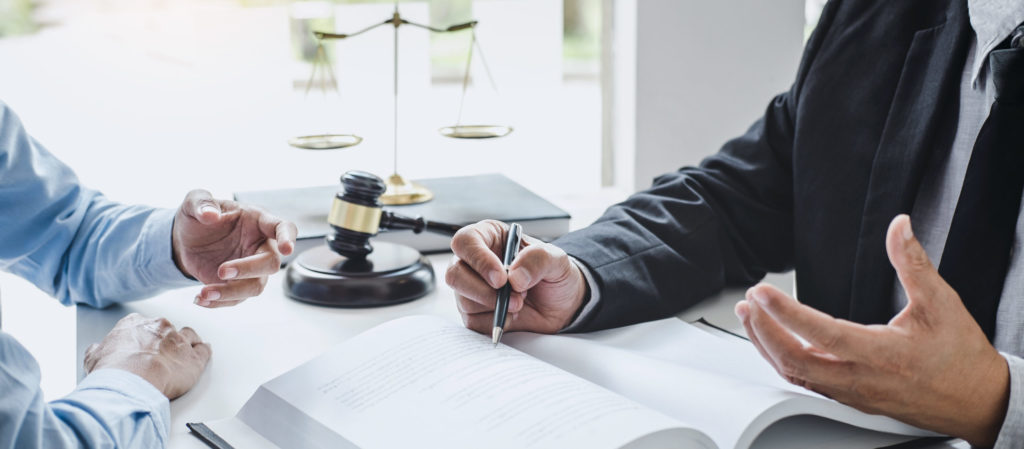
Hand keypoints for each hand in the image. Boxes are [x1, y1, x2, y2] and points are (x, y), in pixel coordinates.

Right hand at [84, 313, 211, 399]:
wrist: (131, 382)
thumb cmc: (113, 371)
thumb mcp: (93, 357)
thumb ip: (99, 350)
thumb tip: (97, 350)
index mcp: (135, 324)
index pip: (143, 325)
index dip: (144, 337)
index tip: (143, 345)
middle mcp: (160, 327)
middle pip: (166, 330)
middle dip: (164, 341)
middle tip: (159, 356)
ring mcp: (179, 341)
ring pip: (188, 336)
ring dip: (186, 344)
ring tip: (184, 353)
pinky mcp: (194, 358)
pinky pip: (204, 351)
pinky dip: (204, 352)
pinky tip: (203, 353)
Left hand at [173, 190, 297, 307]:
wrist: (185, 240)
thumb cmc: (198, 217)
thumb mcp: (193, 202)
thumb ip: (201, 203)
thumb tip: (210, 215)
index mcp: (257, 221)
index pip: (283, 227)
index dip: (287, 237)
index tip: (287, 249)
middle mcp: (260, 246)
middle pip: (271, 263)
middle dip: (248, 269)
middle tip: (221, 271)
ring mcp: (252, 268)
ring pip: (256, 286)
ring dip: (232, 292)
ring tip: (204, 292)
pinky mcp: (238, 285)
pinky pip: (237, 299)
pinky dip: (218, 302)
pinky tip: (200, 298)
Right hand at [446, 220, 586, 333]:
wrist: (562, 305)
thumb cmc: (554, 274)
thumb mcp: (557, 259)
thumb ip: (538, 259)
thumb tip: (514, 277)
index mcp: (489, 237)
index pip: (466, 241)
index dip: (479, 259)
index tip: (501, 278)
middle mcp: (474, 262)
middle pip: (455, 274)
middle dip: (484, 291)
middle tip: (515, 298)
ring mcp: (471, 288)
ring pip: (463, 300)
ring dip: (495, 306)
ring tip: (519, 303)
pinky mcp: (474, 313)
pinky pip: (473, 322)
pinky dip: (495, 322)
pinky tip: (512, 315)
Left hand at [735, 214, 1008, 445]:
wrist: (978, 402)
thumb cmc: (960, 357)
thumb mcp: (941, 303)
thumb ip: (913, 263)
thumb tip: (899, 227)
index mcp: (880, 354)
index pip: (821, 332)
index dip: (786, 312)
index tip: (762, 292)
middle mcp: (860, 378)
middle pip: (795, 359)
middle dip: (764, 330)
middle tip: (749, 302)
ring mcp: (851, 392)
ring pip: (796, 373)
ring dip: (767, 346)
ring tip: (750, 318)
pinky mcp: (849, 398)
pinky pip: (805, 382)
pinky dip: (782, 360)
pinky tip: (773, 343)